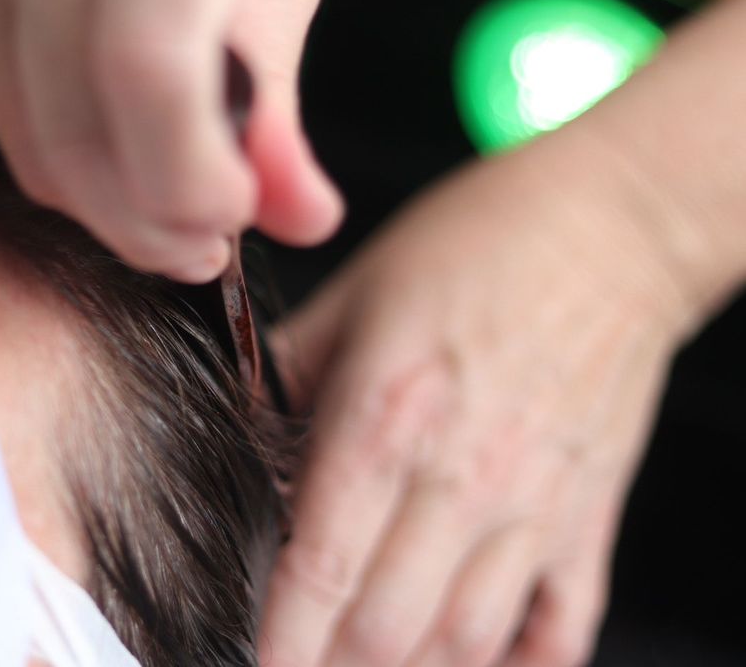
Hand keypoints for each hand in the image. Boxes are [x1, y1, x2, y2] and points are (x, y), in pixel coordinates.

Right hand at [0, 0, 341, 281]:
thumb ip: (277, 105)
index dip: (192, 177)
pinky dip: (56, 143)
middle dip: (150, 224)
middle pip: (73, 134)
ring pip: (28, 147)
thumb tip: (302, 219)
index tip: (236, 212)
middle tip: (205, 235)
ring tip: (166, 179)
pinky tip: (99, 109)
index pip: (149, 70)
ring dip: (107, 200)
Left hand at [260, 130, 703, 666]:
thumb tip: (239, 424)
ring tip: (370, 660)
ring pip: (467, 643)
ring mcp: (533, 505)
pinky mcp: (589, 514)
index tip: (261, 665)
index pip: (321, 568)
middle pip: (388, 631)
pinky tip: (476, 661)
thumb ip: (285, 371)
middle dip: (333, 664)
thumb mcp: (353, 292)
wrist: (609, 226)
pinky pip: (562, 628)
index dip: (280, 639)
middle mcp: (460, 478)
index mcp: (386, 420)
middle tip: (304, 657)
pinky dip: (518, 663)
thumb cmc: (474, 245)